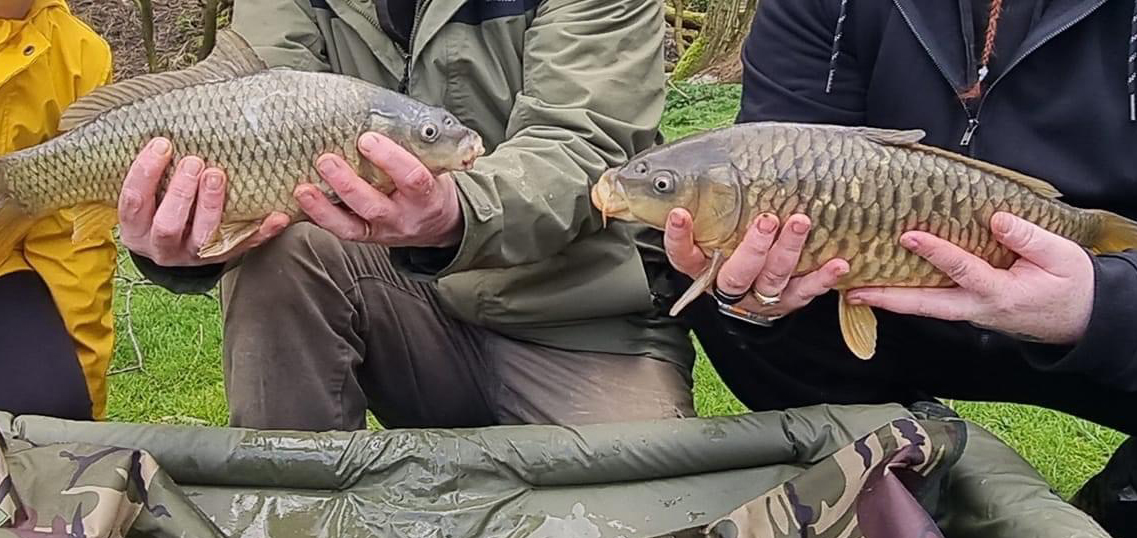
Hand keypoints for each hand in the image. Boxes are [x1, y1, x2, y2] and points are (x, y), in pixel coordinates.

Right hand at [119, 138, 288, 265]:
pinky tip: (276, 217)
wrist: (173, 248)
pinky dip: (260, 233)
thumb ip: (152, 172)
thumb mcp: (146, 195)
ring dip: (211, 206)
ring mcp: (191, 256)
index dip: (145, 173)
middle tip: (195, 162)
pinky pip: (242, 248)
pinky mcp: (220, 257)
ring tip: (218, 176)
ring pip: (201, 238)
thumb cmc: (157, 208)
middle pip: (167, 225)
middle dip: (180, 193)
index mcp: (135, 228)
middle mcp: (161, 247)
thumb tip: (165, 128)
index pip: (134, 201)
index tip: (163, 144)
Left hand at [295, 133, 461, 247]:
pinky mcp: (366, 237)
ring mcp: (383, 230)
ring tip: (303, 188)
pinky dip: (319, 217)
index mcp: (427, 196)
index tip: (367, 138)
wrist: (438, 224)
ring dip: (324, 206)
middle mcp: (404, 218)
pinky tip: (303, 201)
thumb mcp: (433, 166)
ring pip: (351, 226)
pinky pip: (340, 231)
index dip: (390, 159)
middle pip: (374, 206)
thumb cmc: (431, 185)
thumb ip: (413, 145)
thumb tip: (380, 110)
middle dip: (347, 183)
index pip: (412, 178)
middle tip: (325, 160)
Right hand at [664, 209, 849, 318]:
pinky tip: (837, 263)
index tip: (680, 213)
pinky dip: (822, 278)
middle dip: (752, 248)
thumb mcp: (717, 217)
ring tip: (800, 222)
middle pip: (735, 273)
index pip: (683, 255)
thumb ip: (707, 197)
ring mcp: (758, 296)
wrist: (759, 273)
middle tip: (766, 220)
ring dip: (788, 251)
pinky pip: (805, 292)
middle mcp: (727, 284)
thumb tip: (703, 159)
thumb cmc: (736, 229)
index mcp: (703, 265)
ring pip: (771, 279)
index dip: (679, 237)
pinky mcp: (787, 301)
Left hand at [846, 212, 1093, 344]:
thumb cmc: (1071, 284)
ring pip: (924, 307)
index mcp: (1001, 293)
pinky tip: (884, 285)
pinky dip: (906, 296)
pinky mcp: (966, 308)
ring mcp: (970, 311)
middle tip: (854, 292)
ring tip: (854, 291)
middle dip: (888, 298)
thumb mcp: (1062, 256)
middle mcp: (977, 307)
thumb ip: (1029, 238)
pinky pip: (932, 303)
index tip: (910, 235)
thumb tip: (996, 219)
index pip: (962, 269)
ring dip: (890, 300)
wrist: (1080, 318)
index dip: (936, 252)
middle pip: (926, 305)